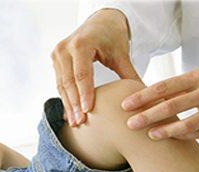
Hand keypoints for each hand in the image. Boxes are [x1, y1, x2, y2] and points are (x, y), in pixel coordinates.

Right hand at [51, 8, 140, 126]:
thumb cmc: (112, 36)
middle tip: (80, 122)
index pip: (81, 74)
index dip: (84, 94)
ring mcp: (58, 53)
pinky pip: (60, 82)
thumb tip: (142, 97)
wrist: (101, 21)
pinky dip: (65, 98)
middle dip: (74, 104)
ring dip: (68, 105)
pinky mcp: (56, 60)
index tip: (87, 112)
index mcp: (81, 44)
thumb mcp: (122, 55)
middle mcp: (65, 48)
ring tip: (75, 122)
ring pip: (61, 84)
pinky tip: (70, 113)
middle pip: (68, 81)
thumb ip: (129, 75)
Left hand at [121, 65, 198, 139]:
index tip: (126, 105)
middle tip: (130, 124)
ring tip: (150, 135)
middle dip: (148, 116)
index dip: (143, 97)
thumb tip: (155, 96)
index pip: (165, 86)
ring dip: (166, 131)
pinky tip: (174, 138)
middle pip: (172, 105)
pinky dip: (187, 137)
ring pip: (187, 123)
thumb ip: (185, 85)